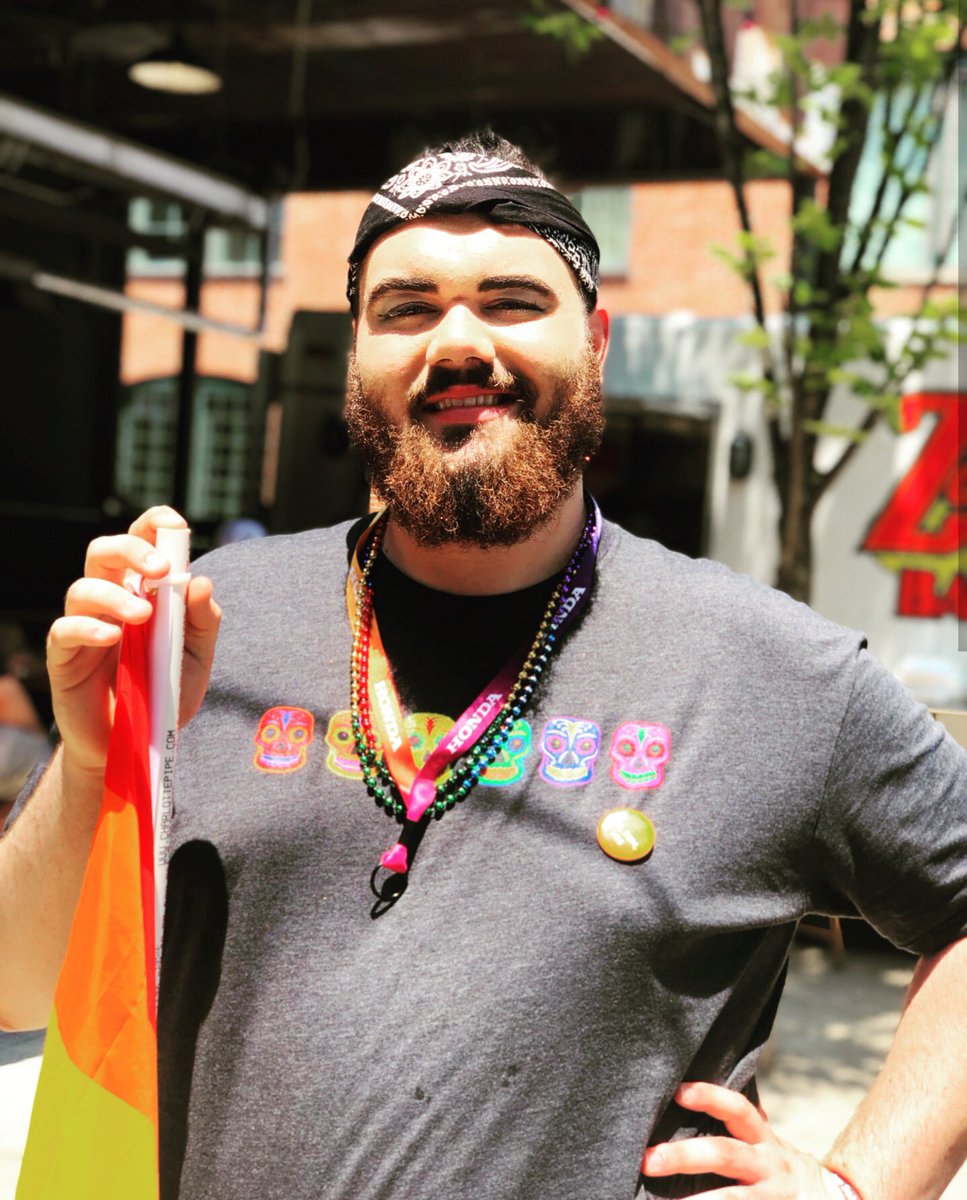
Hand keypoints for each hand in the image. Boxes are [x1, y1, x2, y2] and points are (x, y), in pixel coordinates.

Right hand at [46, 506, 220, 776]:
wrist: (134, 746)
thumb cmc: (163, 694)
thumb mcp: (196, 660)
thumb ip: (203, 622)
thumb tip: (201, 581)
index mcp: (143, 592)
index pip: (142, 543)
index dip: (153, 525)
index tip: (173, 524)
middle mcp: (109, 600)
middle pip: (103, 551)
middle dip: (131, 549)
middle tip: (160, 568)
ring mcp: (84, 626)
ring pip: (83, 587)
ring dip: (115, 595)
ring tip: (144, 615)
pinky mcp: (64, 656)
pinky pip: (66, 629)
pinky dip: (90, 628)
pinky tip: (114, 638)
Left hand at [642, 1082, 830, 1197]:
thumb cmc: (778, 1167)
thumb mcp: (765, 1142)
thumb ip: (737, 1126)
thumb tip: (685, 1095)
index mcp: (764, 1139)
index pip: (738, 1109)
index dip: (710, 1097)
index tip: (678, 1091)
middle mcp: (770, 1165)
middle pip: (725, 1154)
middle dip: (684, 1156)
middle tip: (647, 1160)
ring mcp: (773, 1197)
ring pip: (733, 1198)